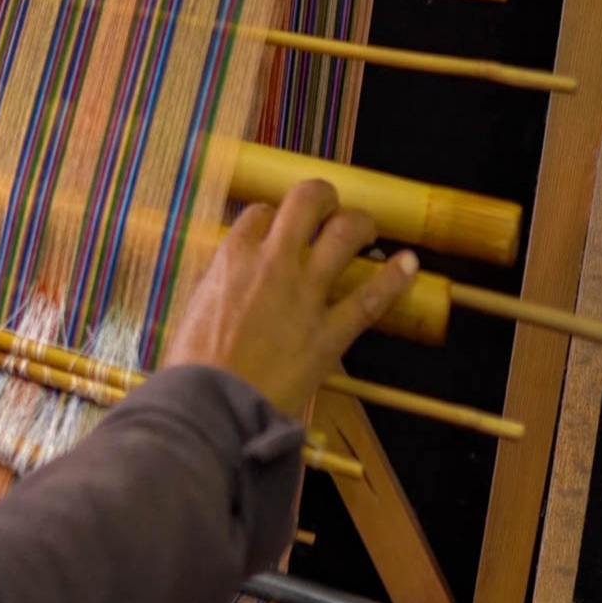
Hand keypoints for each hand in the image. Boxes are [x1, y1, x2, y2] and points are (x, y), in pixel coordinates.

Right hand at [162, 181, 418, 416]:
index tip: (278, 227)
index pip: (261, 213)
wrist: (210, 406)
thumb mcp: (194, 311)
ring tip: (364, 230)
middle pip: (308, 201)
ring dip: (360, 224)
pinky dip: (395, 277)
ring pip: (346, 234)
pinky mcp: (330, 331)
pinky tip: (409, 263)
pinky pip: (371, 297)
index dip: (273, 215)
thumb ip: (217, 287)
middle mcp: (272, 263)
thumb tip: (229, 281)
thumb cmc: (192, 367)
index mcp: (233, 258)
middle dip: (323, 196)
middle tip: (329, 208)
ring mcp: (305, 294)